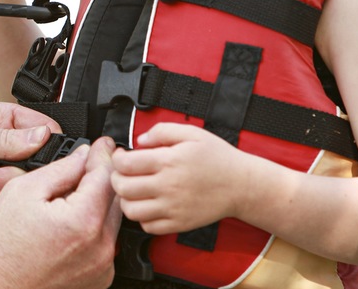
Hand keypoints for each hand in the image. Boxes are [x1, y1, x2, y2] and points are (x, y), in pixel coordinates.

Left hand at [0, 102, 61, 252]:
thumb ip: (0, 138)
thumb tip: (41, 134)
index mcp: (0, 125)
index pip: (41, 127)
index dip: (44, 142)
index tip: (34, 156)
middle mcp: (6, 154)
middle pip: (39, 167)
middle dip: (8, 178)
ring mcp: (2, 185)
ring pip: (24, 196)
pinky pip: (8, 219)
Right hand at [0, 138, 120, 288]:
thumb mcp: (21, 192)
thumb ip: (59, 169)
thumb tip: (82, 156)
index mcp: (83, 221)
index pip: (106, 175)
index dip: (103, 153)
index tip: (101, 144)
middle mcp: (99, 247)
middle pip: (113, 198)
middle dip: (100, 178)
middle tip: (82, 167)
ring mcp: (100, 267)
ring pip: (110, 221)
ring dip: (96, 204)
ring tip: (67, 200)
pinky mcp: (97, 279)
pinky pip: (103, 244)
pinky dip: (92, 229)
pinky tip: (67, 226)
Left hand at [111, 123, 245, 233]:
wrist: (241, 185)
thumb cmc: (218, 158)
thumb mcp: (192, 133)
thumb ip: (162, 131)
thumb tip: (140, 139)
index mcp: (168, 161)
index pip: (125, 164)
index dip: (116, 158)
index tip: (121, 155)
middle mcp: (168, 187)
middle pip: (123, 188)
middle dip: (116, 178)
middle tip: (123, 173)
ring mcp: (172, 208)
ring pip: (131, 211)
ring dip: (126, 200)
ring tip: (133, 190)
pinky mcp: (178, 224)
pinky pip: (148, 227)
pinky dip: (142, 217)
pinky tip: (148, 205)